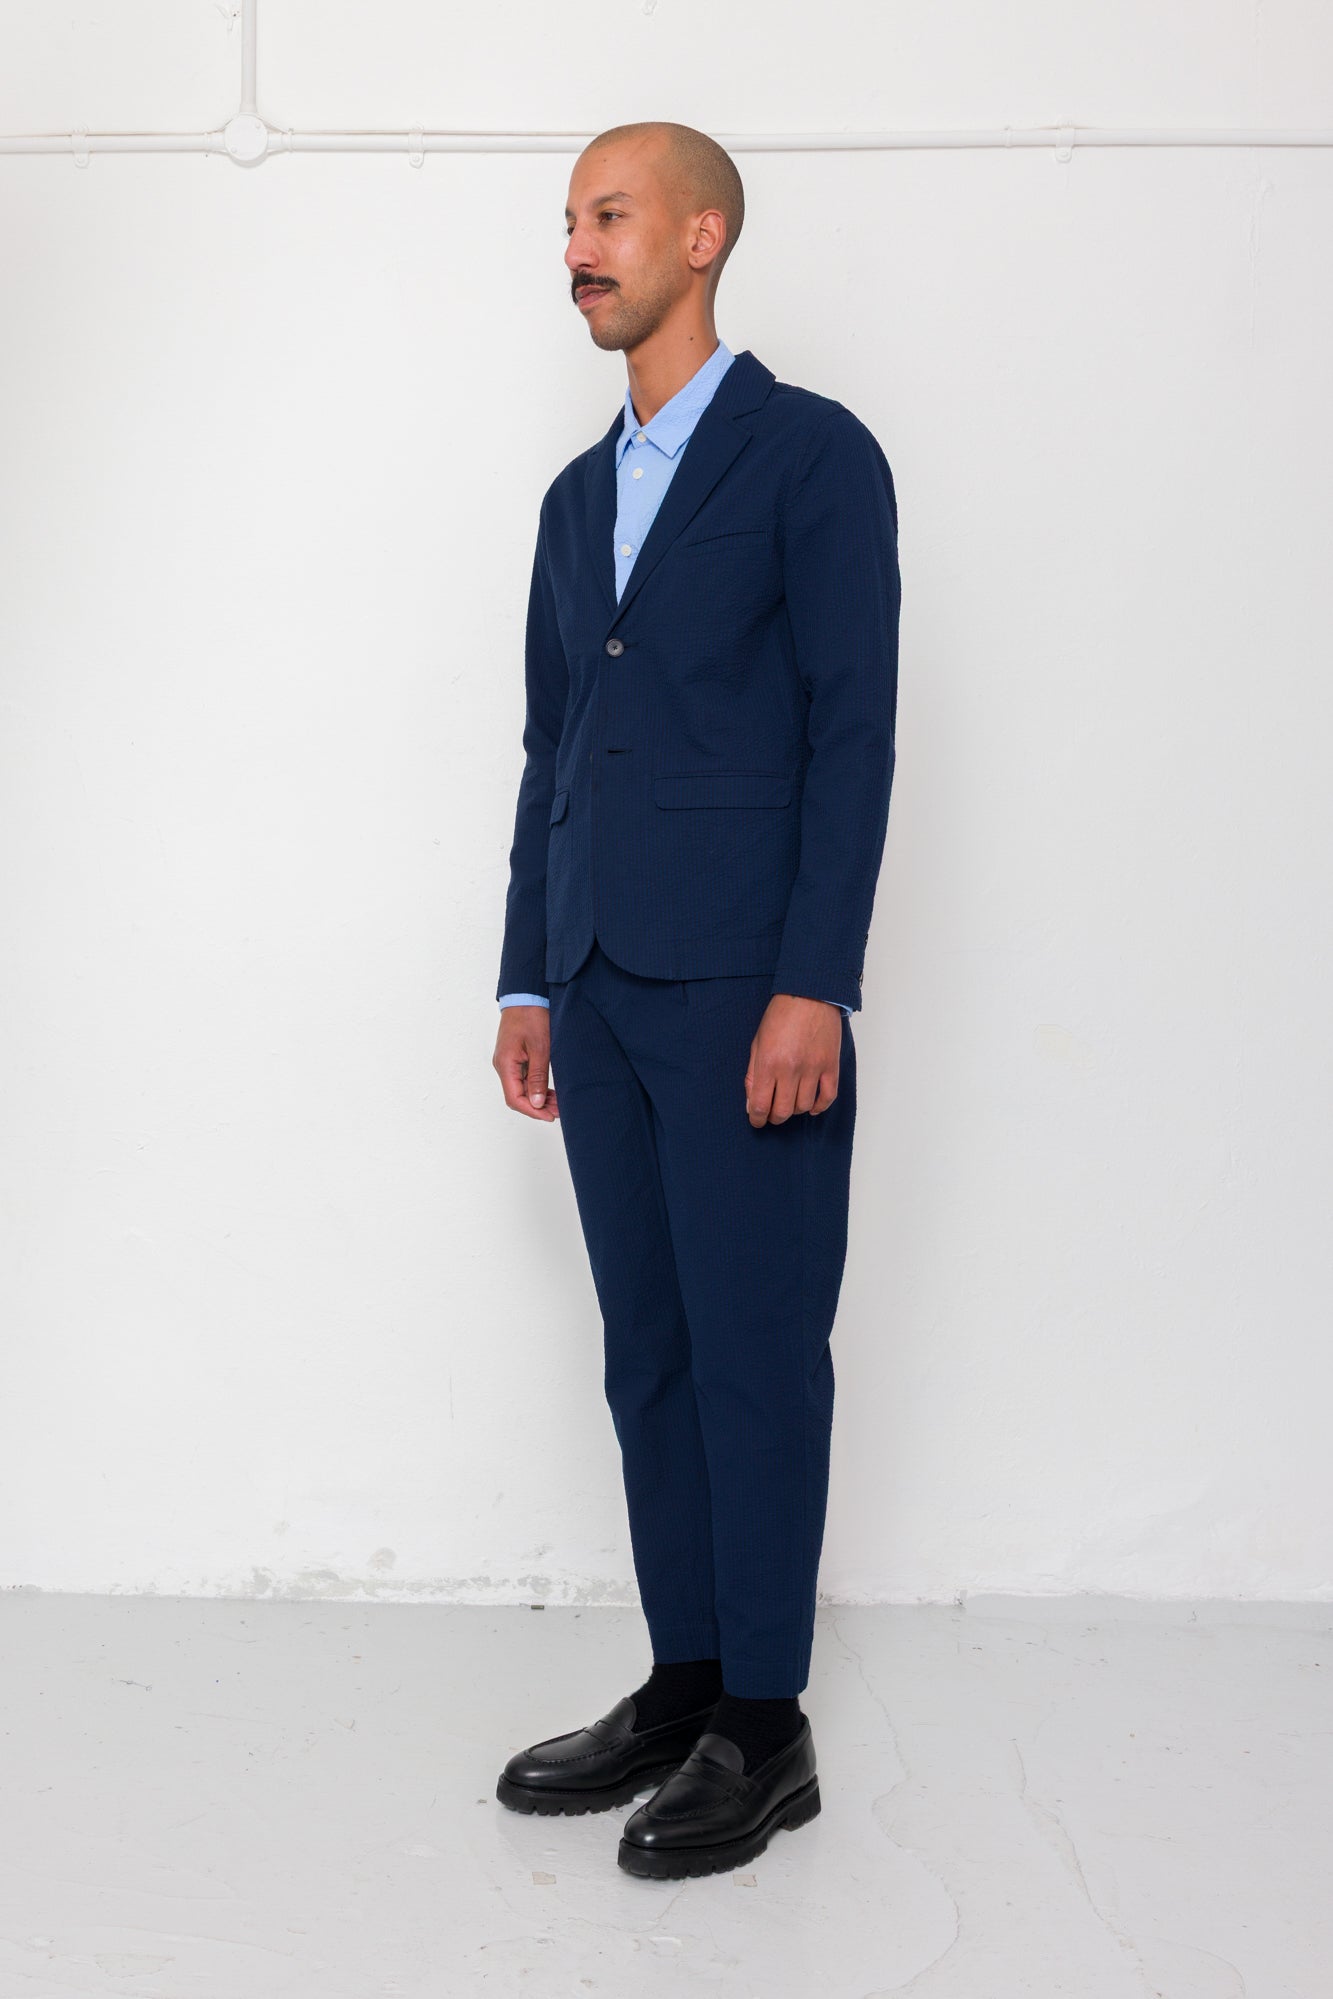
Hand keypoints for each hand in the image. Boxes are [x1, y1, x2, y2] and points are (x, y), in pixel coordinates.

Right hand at [494, 1006, 559, 1120]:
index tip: (550, 1116)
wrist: (526, 994)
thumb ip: (537, 1077)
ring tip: (557, 1102)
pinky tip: (549, 1091)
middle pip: (517, 1095)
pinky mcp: (514, 1057)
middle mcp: (503, 1065)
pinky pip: (523, 1078)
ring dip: (538, 1097)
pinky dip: (536, 1086)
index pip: (515, 1098)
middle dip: (537, 1106)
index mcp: (505, 1064)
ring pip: (521, 1088)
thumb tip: (536, 1102)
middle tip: (559, 1110)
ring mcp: (508, 1061)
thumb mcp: (540, 1048)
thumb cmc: (532, 1016)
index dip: (532, 1111)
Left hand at [745, 995, 841, 1125]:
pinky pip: (828, 1097)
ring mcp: (813, 1068)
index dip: (756, 1118)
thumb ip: (752, 1074)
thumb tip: (751, 1102)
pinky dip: (819, 1107)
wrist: (810, 994)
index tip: (756, 1120)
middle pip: (782, 1111)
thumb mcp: (757, 1042)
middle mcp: (791, 1069)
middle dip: (774, 1117)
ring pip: (804, 1106)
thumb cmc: (781, 1015)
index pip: (760, 1104)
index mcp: (768, 1063)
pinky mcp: (830, 1065)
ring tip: (790, 1102)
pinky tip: (812, 1106)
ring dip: (795, 1110)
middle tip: (771, 1114)